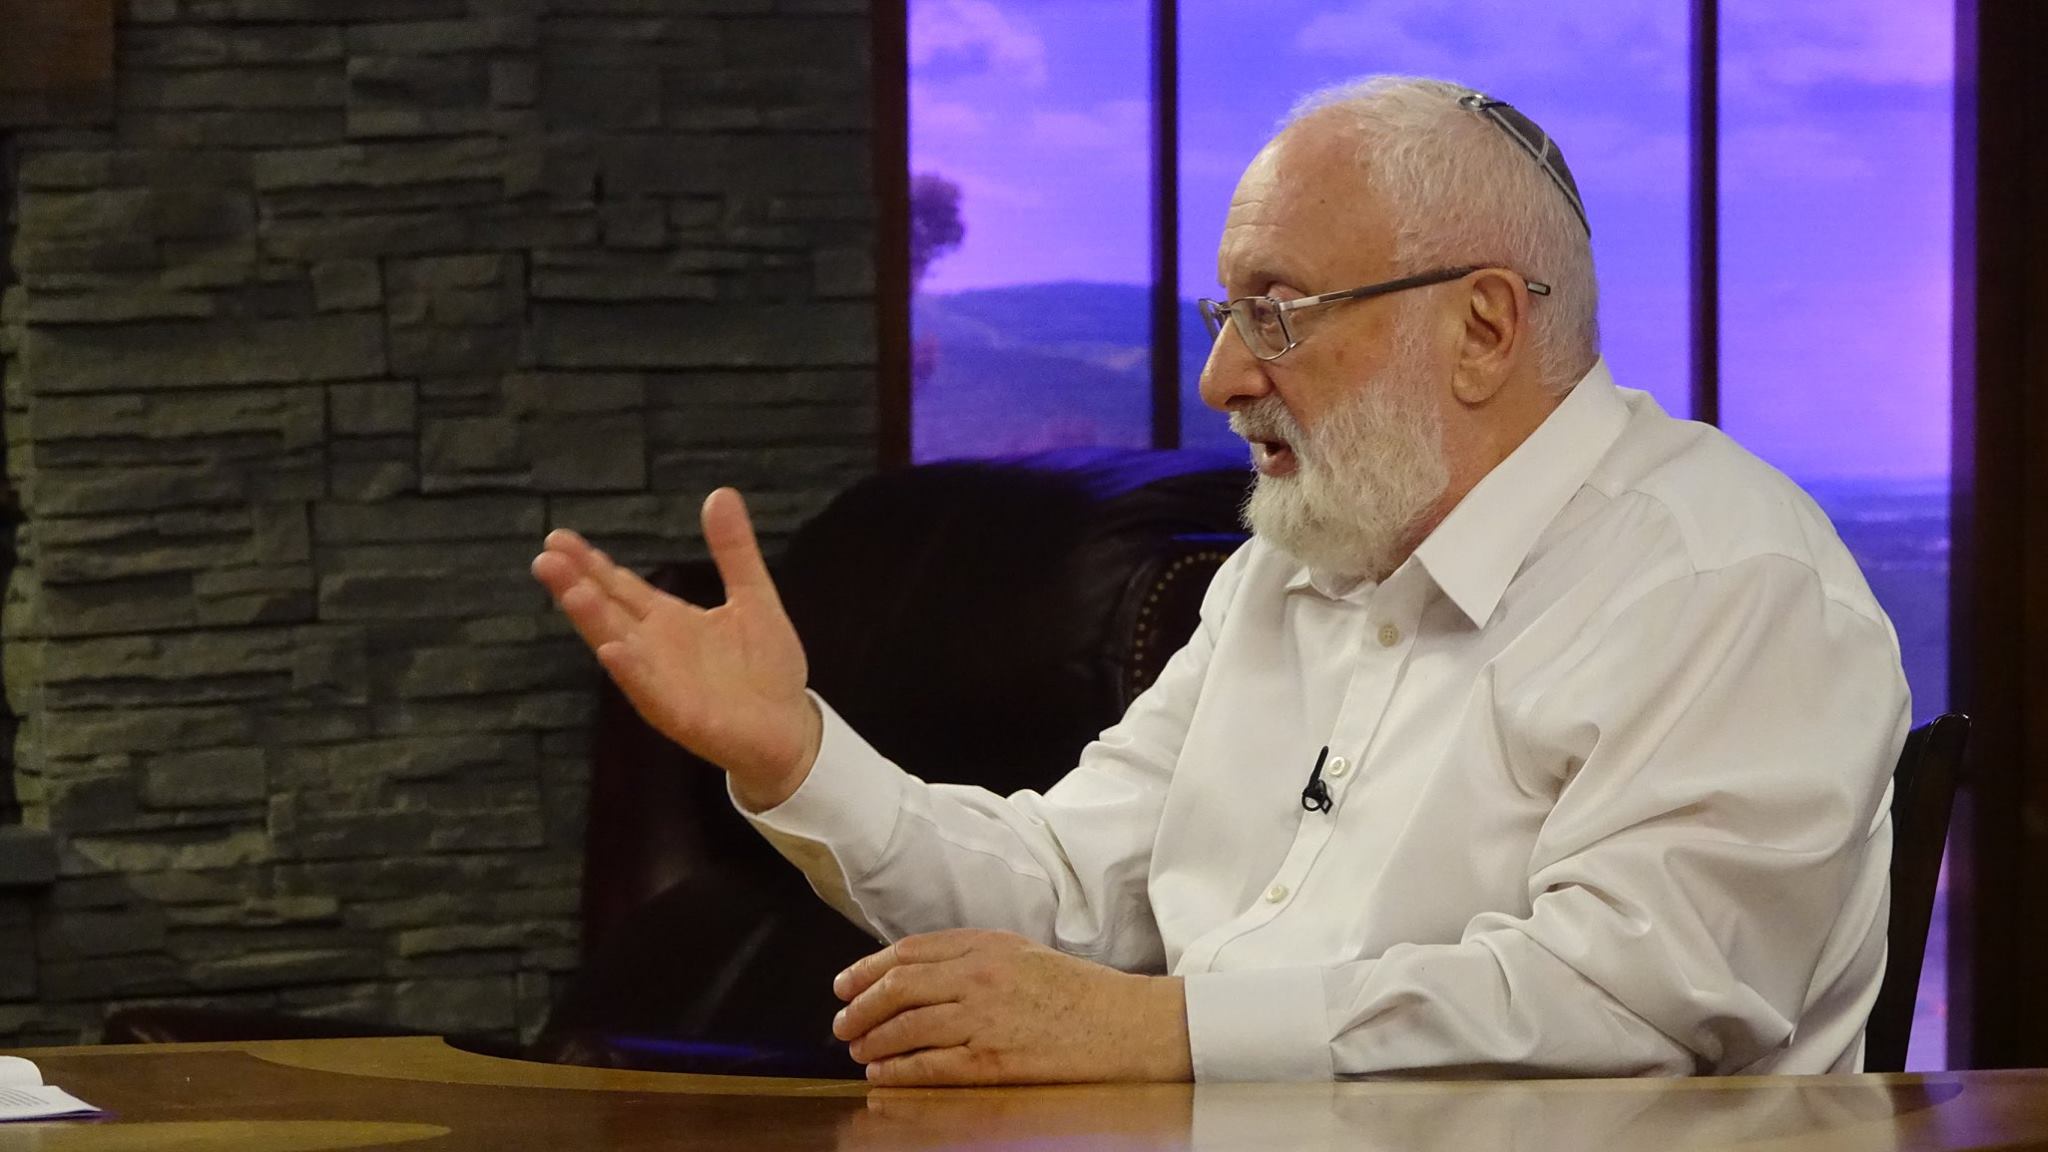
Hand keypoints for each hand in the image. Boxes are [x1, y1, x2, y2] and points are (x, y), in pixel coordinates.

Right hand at [531, 488, 820, 808]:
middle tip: (545, 557)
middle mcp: (655, 649)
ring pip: (620, 648)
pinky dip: (632, 671)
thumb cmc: (766, 667)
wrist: (790, 727)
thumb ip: (734, 551)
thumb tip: (721, 493)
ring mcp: (663, 683)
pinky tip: (612, 651)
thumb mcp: (753, 596)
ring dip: (595, 623)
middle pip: (608, 611)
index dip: (591, 563)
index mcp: (668, 621)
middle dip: (576, 585)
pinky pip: (651, 692)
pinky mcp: (682, 715)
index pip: (620, 586)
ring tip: (570, 593)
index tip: (558, 538)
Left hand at [831, 929, 1192, 1085]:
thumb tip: (913, 972)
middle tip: (841, 1023)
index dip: (866, 969)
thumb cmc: (1078, 992)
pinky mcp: (993, 1061)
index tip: (845, 985)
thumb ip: (970, 955)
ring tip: (859, 1051)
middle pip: (897, 988)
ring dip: (872, 1040)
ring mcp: (984, 1019)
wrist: (1125, 1025)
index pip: (908, 952)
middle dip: (860, 1007)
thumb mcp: (1022, 954)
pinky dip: (898, 1070)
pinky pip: (929, 1066)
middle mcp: (980, 976)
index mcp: (987, 945)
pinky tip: (883, 1074)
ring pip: (905, 1027)